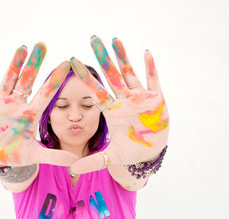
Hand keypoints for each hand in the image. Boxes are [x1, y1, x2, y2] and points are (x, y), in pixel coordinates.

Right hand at [0, 43, 77, 165]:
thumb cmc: (15, 153)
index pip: (46, 94)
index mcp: (30, 114)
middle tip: (42, 44)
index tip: (67, 64)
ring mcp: (0, 103)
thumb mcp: (35, 156)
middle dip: (34, 64)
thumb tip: (75, 162)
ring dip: (14, 64)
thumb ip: (54, 157)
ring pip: (8, 79)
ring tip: (22, 46)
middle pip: (27, 80)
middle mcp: (17, 104)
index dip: (55, 80)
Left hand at [69, 36, 168, 173]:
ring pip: (130, 73)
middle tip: (93, 39)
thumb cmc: (130, 152)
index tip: (73, 62)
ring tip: (115, 40)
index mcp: (111, 111)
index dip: (86, 78)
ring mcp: (139, 98)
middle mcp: (123, 101)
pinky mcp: (156, 100)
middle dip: (103, 58)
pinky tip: (145, 53)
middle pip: (112, 76)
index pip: (96, 91)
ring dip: (124, 57)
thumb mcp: (112, 157)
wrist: (151, 151)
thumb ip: (93, 162)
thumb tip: (71, 170)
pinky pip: (153, 81)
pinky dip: (150, 68)